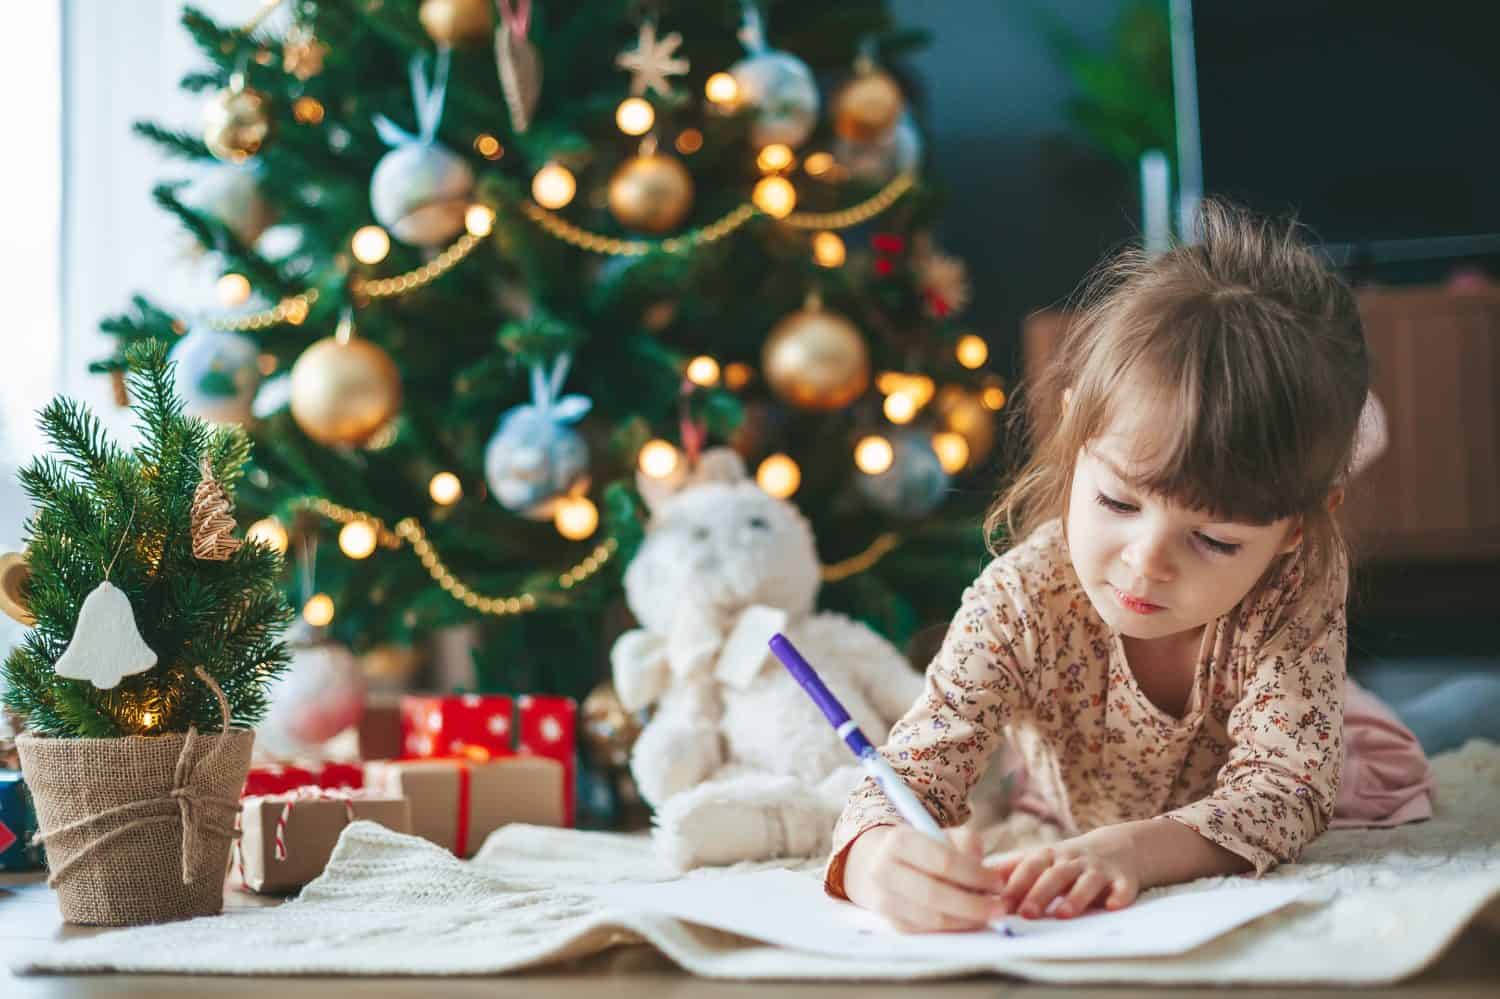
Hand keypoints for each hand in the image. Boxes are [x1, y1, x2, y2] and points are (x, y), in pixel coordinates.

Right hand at [843, 824, 1003, 932]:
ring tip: (988, 915)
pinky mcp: (892, 923)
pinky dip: (954, 929)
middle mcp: (884, 870)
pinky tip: (969, 921)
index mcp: (899, 841)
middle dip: (974, 904)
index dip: (975, 875)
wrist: (883, 862)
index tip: (998, 882)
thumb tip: (988, 877)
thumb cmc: (924, 848)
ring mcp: (884, 900)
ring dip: (967, 920)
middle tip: (1000, 907)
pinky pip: (928, 932)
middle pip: (935, 894)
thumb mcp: (944, 834)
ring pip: (932, 918)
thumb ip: (968, 845)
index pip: (943, 861)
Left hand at [990, 827, 1141, 918]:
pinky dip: (1119, 896)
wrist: (1120, 845)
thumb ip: (1012, 870)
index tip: (999, 904)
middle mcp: (1073, 860)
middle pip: (1054, 875)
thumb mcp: (1041, 858)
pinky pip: (1123, 887)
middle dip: (1039, 894)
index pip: (1029, 867)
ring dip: (1075, 897)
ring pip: (1086, 881)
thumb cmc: (1069, 860)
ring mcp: (1099, 868)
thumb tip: (974, 882)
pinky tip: (1112, 906)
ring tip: (1063, 915)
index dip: (1015, 885)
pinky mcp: (1124, 878)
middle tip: (1025, 914)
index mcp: (1049, 856)